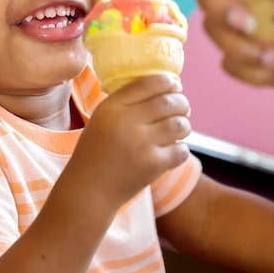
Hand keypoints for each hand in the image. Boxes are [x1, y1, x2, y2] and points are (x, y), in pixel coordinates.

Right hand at [67, 74, 190, 211]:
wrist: (88, 191)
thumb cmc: (97, 153)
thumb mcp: (101, 120)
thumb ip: (126, 103)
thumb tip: (164, 87)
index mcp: (111, 107)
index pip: (148, 83)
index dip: (168, 82)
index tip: (176, 86)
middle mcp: (126, 122)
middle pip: (168, 102)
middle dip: (182, 103)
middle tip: (183, 108)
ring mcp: (140, 144)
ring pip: (179, 125)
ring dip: (184, 126)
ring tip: (180, 129)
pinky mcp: (152, 165)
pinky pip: (181, 150)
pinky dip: (181, 150)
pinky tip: (173, 151)